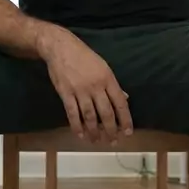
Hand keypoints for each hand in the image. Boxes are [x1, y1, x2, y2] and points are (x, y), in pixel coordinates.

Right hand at [38, 25, 133, 142]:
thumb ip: (113, 84)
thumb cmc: (84, 56)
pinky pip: (72, 113)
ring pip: (90, 116)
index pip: (120, 103)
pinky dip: (77, 126)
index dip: (125, 119)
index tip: (127, 132)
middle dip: (111, 130)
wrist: (61, 47)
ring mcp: (80, 91)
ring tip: (97, 141)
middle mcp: (96, 86)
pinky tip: (80, 135)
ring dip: (94, 131)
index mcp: (108, 79)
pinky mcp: (66, 93)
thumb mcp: (103, 66)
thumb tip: (125, 98)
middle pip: (106, 113)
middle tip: (113, 141)